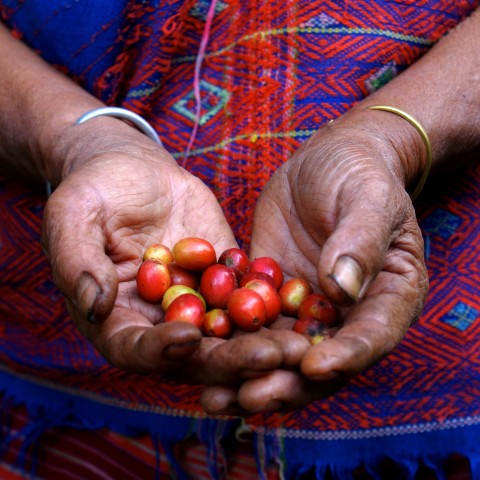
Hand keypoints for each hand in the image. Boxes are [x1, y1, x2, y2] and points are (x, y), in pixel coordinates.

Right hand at [41, 119, 306, 384]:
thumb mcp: (73, 216)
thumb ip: (77, 261)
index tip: (188, 334)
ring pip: (230, 334)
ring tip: (298, 344)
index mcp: (117, 319)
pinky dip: (275, 306)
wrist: (132, 170)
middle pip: (194, 354)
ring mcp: (196, 302)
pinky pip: (249, 296)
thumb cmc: (94, 191)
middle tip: (269, 357)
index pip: (136, 349)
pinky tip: (305, 310)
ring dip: (263, 341)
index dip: (160, 349)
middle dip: (231, 359)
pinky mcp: (225, 278)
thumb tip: (95, 306)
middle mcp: (160, 321)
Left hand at [201, 109, 428, 413]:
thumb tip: (341, 291)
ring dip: (249, 375)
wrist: (327, 161)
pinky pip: (248, 321)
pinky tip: (196, 354)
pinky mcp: (270, 293)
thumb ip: (360, 241)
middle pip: (320, 359)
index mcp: (388, 296)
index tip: (312, 365)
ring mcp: (304, 306)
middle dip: (286, 382)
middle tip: (250, 397)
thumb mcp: (369, 198)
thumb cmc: (360, 173)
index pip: (372, 336)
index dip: (346, 356)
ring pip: (279, 351)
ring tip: (214, 396)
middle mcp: (346, 313)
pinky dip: (227, 341)